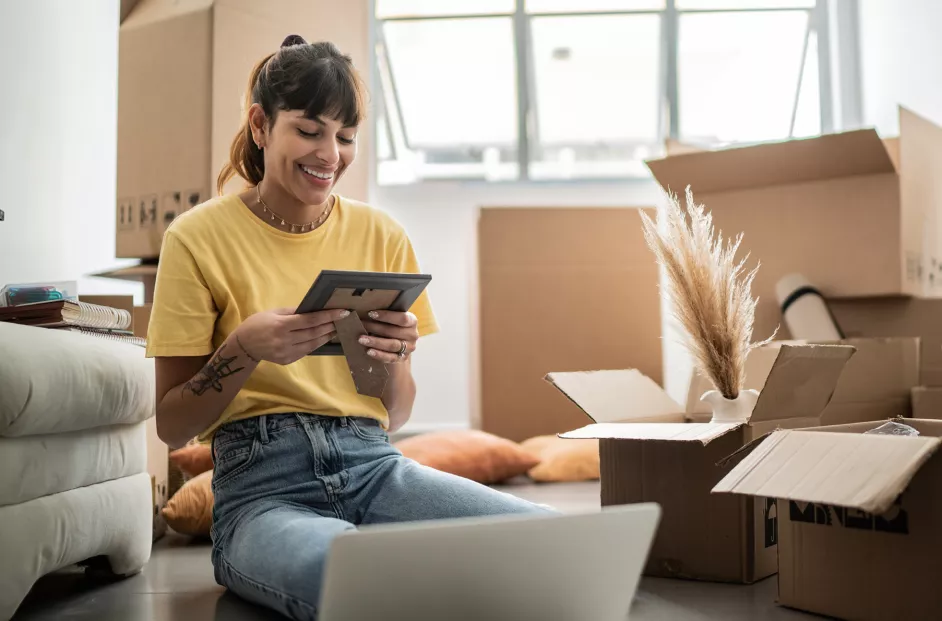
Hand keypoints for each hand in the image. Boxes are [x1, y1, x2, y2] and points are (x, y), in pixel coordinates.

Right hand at [235, 307, 349, 364]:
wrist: (243, 345)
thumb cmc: (258, 323)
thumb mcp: (274, 312)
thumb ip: (294, 312)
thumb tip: (314, 309)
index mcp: (281, 325)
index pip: (310, 320)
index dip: (328, 316)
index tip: (342, 312)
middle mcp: (284, 340)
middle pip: (314, 333)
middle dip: (331, 326)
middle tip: (344, 320)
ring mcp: (286, 353)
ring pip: (313, 344)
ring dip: (326, 336)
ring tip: (336, 329)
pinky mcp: (287, 360)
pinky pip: (306, 351)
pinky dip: (316, 344)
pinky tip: (323, 338)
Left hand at [359, 310, 418, 363]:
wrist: (400, 343)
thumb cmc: (393, 326)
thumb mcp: (392, 319)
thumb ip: (381, 314)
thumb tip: (354, 309)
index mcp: (412, 321)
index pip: (402, 318)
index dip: (386, 316)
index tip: (370, 313)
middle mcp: (412, 335)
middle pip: (393, 331)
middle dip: (375, 328)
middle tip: (360, 325)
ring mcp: (409, 348)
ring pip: (392, 345)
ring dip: (375, 342)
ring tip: (361, 339)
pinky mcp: (402, 358)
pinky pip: (390, 358)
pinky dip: (379, 355)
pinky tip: (369, 351)